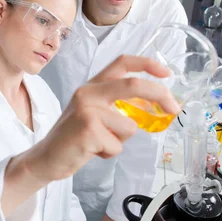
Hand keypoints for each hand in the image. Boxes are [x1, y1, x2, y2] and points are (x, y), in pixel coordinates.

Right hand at [2, 55, 179, 214]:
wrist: (46, 157)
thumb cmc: (74, 137)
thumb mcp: (93, 112)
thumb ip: (117, 105)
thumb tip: (153, 108)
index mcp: (92, 85)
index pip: (121, 63)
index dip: (147, 64)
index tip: (167, 73)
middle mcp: (88, 92)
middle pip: (133, 86)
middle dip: (160, 96)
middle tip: (174, 109)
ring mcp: (87, 110)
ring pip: (129, 126)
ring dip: (120, 141)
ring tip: (99, 143)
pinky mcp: (88, 129)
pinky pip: (117, 145)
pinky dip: (109, 152)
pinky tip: (92, 151)